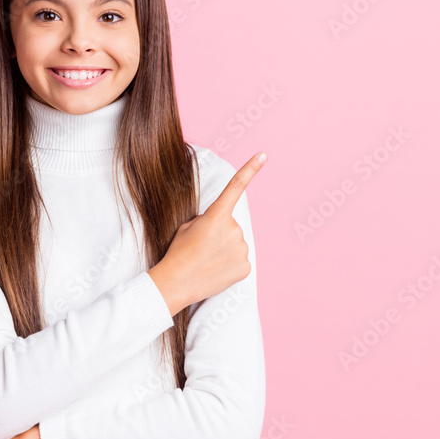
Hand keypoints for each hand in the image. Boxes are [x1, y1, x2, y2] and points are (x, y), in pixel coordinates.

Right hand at [149, 152, 265, 314]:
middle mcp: (233, 230)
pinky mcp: (246, 267)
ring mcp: (242, 249)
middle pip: (231, 226)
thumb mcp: (188, 227)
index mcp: (216, 216)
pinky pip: (240, 260)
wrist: (176, 283)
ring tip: (207, 261)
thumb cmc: (178, 252)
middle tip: (202, 248)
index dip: (251, 169)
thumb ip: (209, 220)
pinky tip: (217, 270)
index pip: (236, 187)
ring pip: (236, 243)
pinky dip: (230, 265)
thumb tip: (223, 226)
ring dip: (225, 249)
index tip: (263, 155)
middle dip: (220, 234)